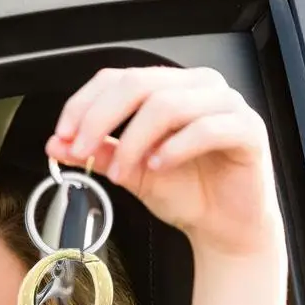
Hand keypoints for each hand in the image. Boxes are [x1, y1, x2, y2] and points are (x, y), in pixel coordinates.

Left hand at [45, 66, 284, 259]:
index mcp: (168, 88)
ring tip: (124, 173)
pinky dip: (174, 148)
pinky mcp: (247, 130)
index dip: (84, 104)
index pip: (117, 78)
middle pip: (138, 84)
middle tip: (82, 152)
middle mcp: (198, 87)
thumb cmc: (185, 192)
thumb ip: (98, 154)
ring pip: (168, 105)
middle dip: (100, 119)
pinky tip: (158, 166)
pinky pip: (207, 128)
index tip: (63, 135)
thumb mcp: (130, 173)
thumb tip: (57, 144)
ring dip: (134, 141)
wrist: (223, 227)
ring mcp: (226, 104)